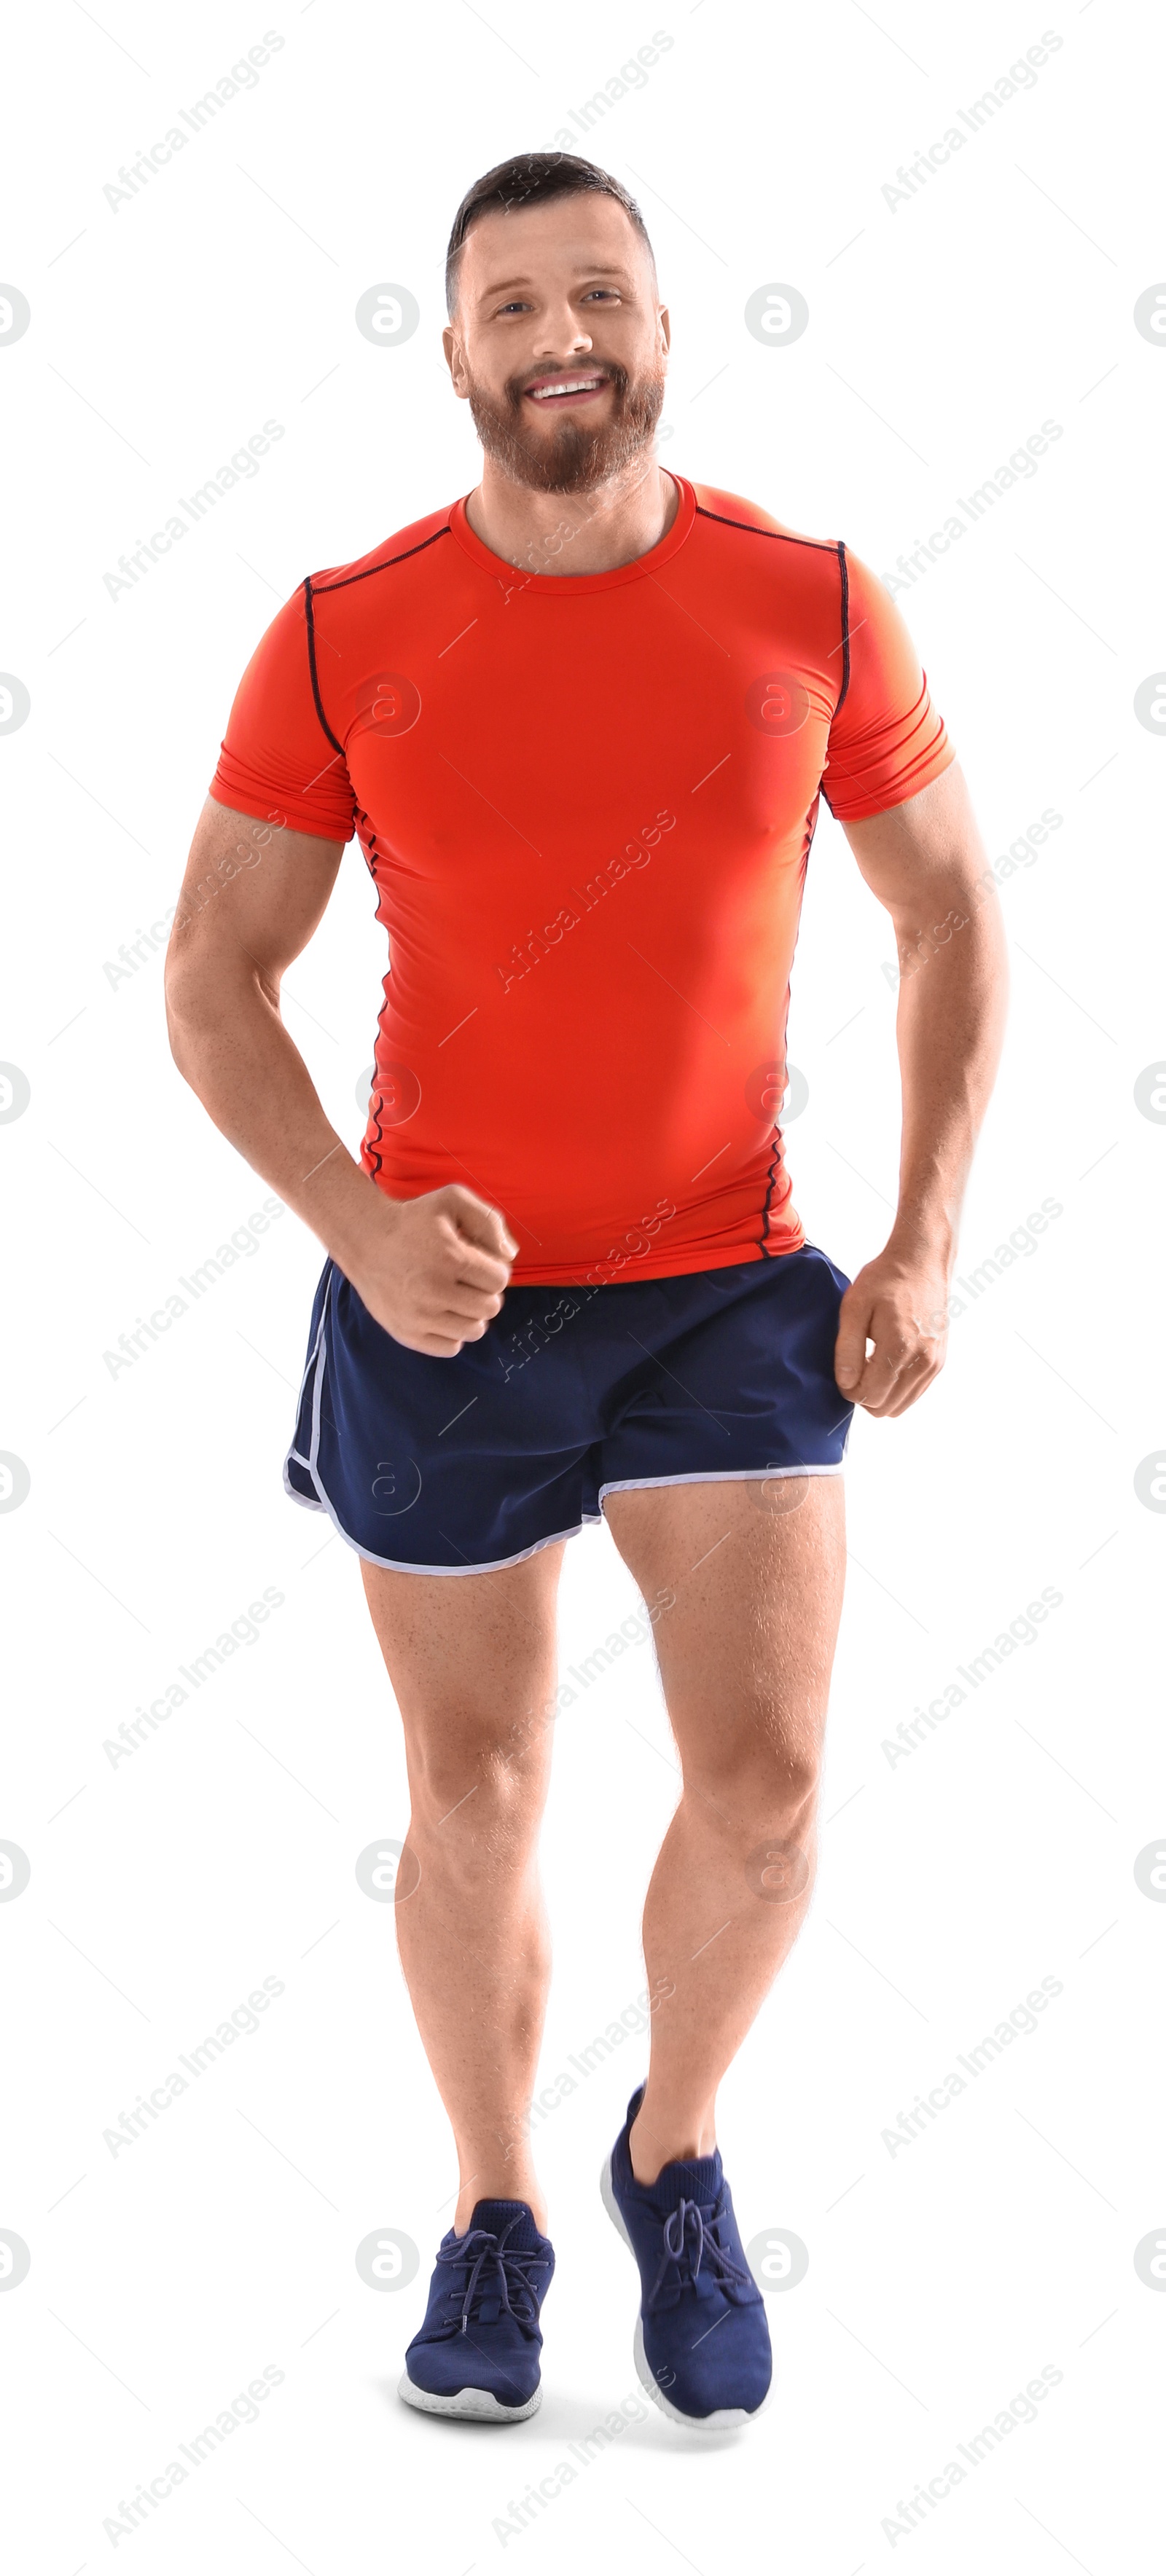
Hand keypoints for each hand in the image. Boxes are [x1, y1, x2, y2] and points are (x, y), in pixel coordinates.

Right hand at [347, 1184, 516, 1355]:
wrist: (364, 1240)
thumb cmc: (413, 1219)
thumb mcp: (452, 1200)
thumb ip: (489, 1220)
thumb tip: (510, 1255)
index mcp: (450, 1258)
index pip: (499, 1279)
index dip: (494, 1268)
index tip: (477, 1261)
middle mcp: (433, 1291)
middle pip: (490, 1307)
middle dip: (485, 1291)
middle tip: (467, 1279)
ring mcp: (418, 1317)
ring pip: (474, 1330)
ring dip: (472, 1314)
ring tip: (457, 1296)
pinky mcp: (406, 1334)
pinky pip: (451, 1348)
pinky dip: (454, 1333)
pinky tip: (443, 1313)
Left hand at [834, 1243, 949, 1416]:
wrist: (921, 1263)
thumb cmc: (885, 1281)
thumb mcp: (855, 1308)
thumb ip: (848, 1348)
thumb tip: (846, 1384)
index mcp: (899, 1347)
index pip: (870, 1395)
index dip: (849, 1390)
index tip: (844, 1370)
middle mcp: (922, 1361)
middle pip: (885, 1407)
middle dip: (864, 1394)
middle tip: (855, 1367)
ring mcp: (934, 1363)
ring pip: (900, 1405)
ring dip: (880, 1393)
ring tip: (870, 1364)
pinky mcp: (939, 1361)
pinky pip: (914, 1393)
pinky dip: (896, 1388)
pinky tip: (886, 1363)